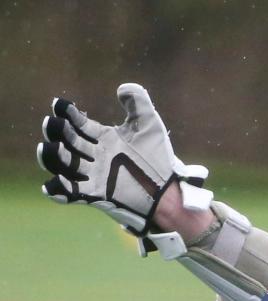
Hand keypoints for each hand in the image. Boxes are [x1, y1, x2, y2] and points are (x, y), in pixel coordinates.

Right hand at [36, 83, 211, 237]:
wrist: (169, 192)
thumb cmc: (160, 160)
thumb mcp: (150, 126)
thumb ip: (138, 103)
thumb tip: (122, 89)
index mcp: (105, 139)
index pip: (79, 124)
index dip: (67, 114)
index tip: (60, 105)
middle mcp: (96, 156)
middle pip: (68, 141)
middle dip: (57, 132)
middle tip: (54, 125)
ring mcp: (95, 175)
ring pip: (65, 164)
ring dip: (53, 157)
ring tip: (48, 150)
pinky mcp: (97, 195)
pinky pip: (72, 193)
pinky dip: (59, 190)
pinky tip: (52, 187)